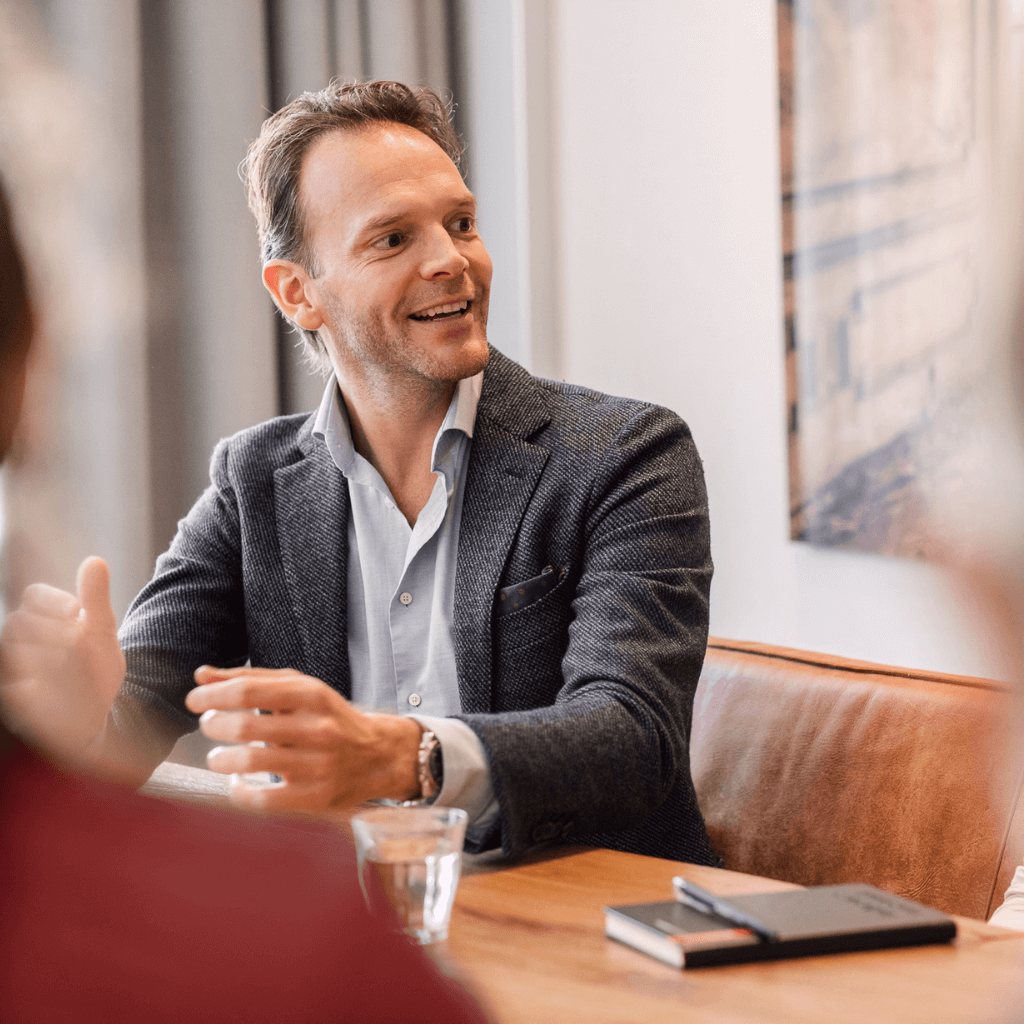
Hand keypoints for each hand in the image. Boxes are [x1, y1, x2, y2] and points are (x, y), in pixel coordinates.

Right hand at [0, 556, 125, 761]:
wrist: (98, 714)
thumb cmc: (96, 667)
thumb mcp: (102, 632)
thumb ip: (97, 598)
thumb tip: (95, 561)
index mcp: (43, 618)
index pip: (34, 595)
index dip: (54, 602)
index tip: (76, 613)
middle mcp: (22, 640)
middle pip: (20, 621)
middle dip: (51, 631)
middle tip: (76, 644)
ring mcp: (14, 669)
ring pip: (15, 652)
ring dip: (47, 658)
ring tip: (72, 670)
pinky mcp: (13, 698)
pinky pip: (14, 688)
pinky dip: (38, 688)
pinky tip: (56, 691)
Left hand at [185, 665, 422, 811]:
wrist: (380, 755)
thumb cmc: (331, 718)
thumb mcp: (301, 689)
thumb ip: (251, 679)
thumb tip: (201, 675)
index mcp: (312, 696)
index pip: (249, 690)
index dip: (212, 695)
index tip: (195, 700)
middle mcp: (318, 729)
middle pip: (244, 726)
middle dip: (214, 725)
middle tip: (209, 725)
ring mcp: (318, 766)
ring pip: (248, 763)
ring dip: (220, 759)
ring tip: (219, 756)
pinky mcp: (315, 798)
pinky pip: (261, 800)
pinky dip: (237, 791)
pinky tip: (237, 781)